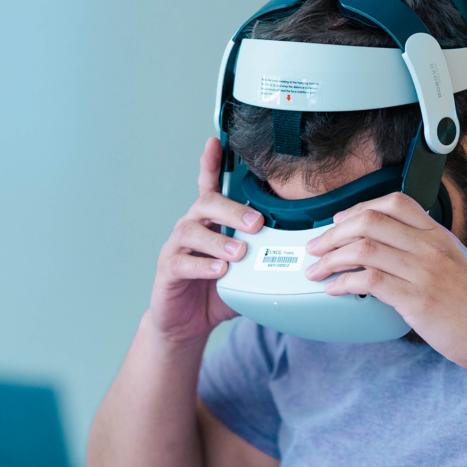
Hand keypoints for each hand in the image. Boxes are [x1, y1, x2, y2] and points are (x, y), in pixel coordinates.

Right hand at [148, 137, 263, 343]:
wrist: (185, 324)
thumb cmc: (215, 293)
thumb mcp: (245, 273)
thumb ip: (264, 260)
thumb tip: (298, 255)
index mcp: (209, 223)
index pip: (208, 187)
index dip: (210, 164)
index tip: (215, 142)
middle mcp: (190, 229)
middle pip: (205, 204)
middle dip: (232, 209)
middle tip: (257, 223)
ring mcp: (176, 249)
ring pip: (191, 231)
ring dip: (219, 239)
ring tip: (239, 252)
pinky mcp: (168, 271)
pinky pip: (181, 262)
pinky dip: (203, 265)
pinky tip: (219, 270)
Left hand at [304, 192, 466, 374]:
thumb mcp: (458, 266)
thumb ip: (429, 254)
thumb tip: (392, 254)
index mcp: (440, 236)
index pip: (395, 202)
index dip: (359, 207)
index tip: (339, 221)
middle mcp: (431, 247)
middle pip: (369, 221)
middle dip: (332, 232)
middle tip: (315, 246)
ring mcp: (424, 271)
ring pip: (363, 248)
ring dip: (330, 258)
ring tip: (316, 270)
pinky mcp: (417, 299)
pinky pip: (369, 280)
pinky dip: (344, 282)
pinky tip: (334, 290)